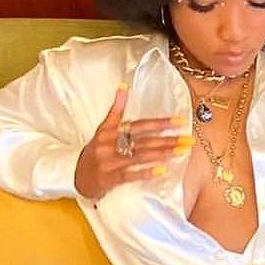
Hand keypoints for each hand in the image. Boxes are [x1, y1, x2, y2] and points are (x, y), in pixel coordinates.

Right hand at [75, 84, 191, 201]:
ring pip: (139, 156)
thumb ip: (116, 109)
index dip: (160, 122)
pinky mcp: (109, 178)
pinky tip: (162, 171)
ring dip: (162, 154)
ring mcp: (109, 162)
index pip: (139, 124)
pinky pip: (130, 175)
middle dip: (168, 140)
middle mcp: (109, 144)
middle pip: (143, 140)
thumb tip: (123, 86)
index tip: (180, 121)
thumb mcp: (103, 129)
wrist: (76, 176)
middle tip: (188, 139)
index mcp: (110, 131)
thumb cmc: (95, 152)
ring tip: (181, 152)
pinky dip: (146, 173)